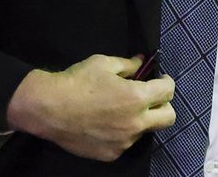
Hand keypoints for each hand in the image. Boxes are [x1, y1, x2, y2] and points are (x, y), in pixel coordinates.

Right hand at [5, 54, 175, 160]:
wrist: (49, 109)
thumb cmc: (77, 82)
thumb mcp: (103, 64)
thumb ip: (127, 65)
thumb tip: (141, 62)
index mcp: (136, 98)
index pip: (167, 91)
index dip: (166, 82)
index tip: (160, 80)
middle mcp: (135, 122)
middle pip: (168, 118)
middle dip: (165, 105)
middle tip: (151, 98)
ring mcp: (124, 141)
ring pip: (144, 130)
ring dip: (139, 119)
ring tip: (118, 111)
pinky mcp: (112, 154)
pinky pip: (125, 142)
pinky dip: (121, 133)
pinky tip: (104, 123)